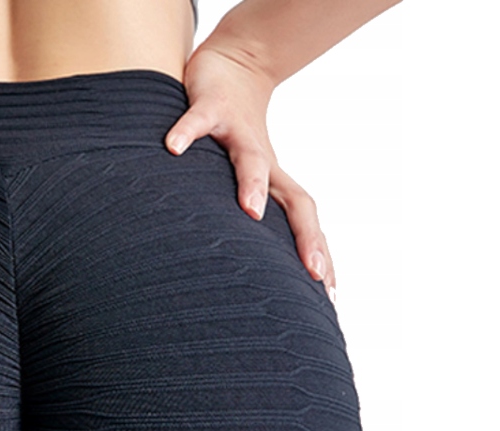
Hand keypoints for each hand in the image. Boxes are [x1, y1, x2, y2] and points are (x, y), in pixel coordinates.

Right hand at [164, 45, 336, 303]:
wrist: (234, 67)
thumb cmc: (235, 137)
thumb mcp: (246, 183)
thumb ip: (246, 220)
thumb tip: (245, 270)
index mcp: (275, 185)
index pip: (305, 224)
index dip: (318, 254)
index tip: (328, 294)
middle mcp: (267, 162)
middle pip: (295, 200)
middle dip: (306, 236)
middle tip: (313, 272)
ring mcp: (239, 133)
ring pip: (252, 160)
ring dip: (252, 183)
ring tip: (250, 211)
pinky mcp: (210, 107)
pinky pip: (197, 122)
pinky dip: (186, 134)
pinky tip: (171, 148)